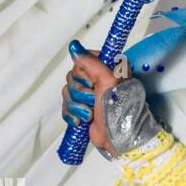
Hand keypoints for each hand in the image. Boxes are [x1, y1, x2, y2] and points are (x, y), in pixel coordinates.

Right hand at [60, 41, 121, 158]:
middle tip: (94, 100)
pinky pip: (66, 106)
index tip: (92, 82)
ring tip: (90, 114)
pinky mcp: (82, 109)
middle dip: (80, 93)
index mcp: (108, 69)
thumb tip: (74, 46)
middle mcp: (99, 79)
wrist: (118, 138)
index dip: (83, 73)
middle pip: (72, 77)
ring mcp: (90, 95)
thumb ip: (91, 62)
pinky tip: (81, 121)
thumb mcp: (108, 81)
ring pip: (67, 92)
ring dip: (77, 106)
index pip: (83, 60)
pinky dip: (71, 114)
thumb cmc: (119, 109)